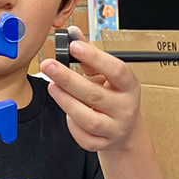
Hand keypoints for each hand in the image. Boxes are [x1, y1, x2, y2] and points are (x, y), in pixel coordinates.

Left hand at [40, 26, 142, 152]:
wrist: (125, 130)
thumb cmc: (113, 96)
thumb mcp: (106, 76)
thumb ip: (89, 56)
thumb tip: (73, 33)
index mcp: (129, 86)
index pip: (116, 70)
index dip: (96, 58)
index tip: (74, 46)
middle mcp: (126, 108)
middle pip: (96, 95)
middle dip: (69, 80)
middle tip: (48, 66)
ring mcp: (116, 129)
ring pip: (89, 119)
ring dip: (67, 102)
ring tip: (53, 87)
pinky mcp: (104, 144)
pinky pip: (84, 137)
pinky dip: (72, 125)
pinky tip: (67, 112)